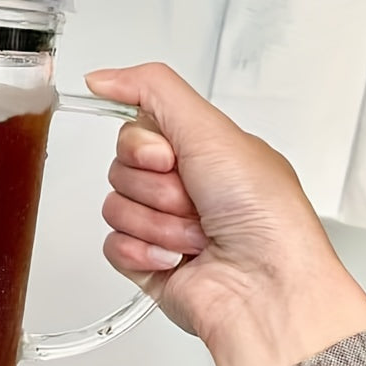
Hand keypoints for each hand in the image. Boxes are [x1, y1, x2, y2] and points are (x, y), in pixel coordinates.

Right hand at [86, 63, 365, 365]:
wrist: (265, 289)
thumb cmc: (261, 214)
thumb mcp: (210, 128)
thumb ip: (152, 89)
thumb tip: (101, 77)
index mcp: (201, 150)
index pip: (135, 130)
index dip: (142, 146)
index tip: (170, 158)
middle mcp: (182, 185)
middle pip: (121, 168)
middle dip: (156, 187)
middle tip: (193, 201)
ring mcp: (164, 226)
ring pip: (115, 206)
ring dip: (156, 223)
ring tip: (196, 237)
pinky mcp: (148, 263)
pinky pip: (112, 244)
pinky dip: (144, 252)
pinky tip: (177, 260)